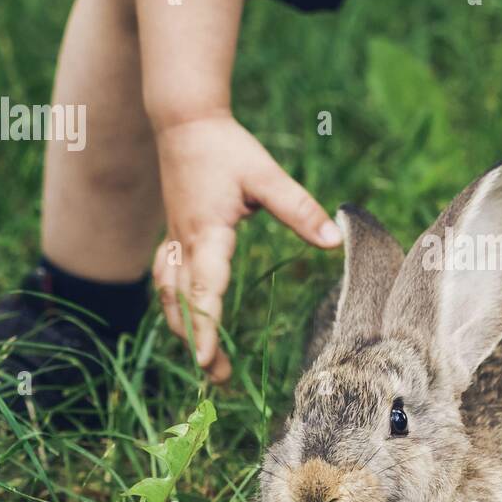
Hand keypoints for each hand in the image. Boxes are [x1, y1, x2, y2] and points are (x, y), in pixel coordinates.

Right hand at [152, 113, 341, 379]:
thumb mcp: (267, 176)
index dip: (206, 329)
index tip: (208, 361)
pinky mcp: (173, 235)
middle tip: (217, 379)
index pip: (204, 291)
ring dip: (183, 329)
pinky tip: (185, 320)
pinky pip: (167, 280)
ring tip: (204, 360)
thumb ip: (300, 209)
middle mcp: (184, 243)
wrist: (183, 121)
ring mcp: (173, 240)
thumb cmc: (226, 148)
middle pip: (184, 305)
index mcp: (206, 234)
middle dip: (199, 343)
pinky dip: (175, 306)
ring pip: (169, 296)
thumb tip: (334, 240)